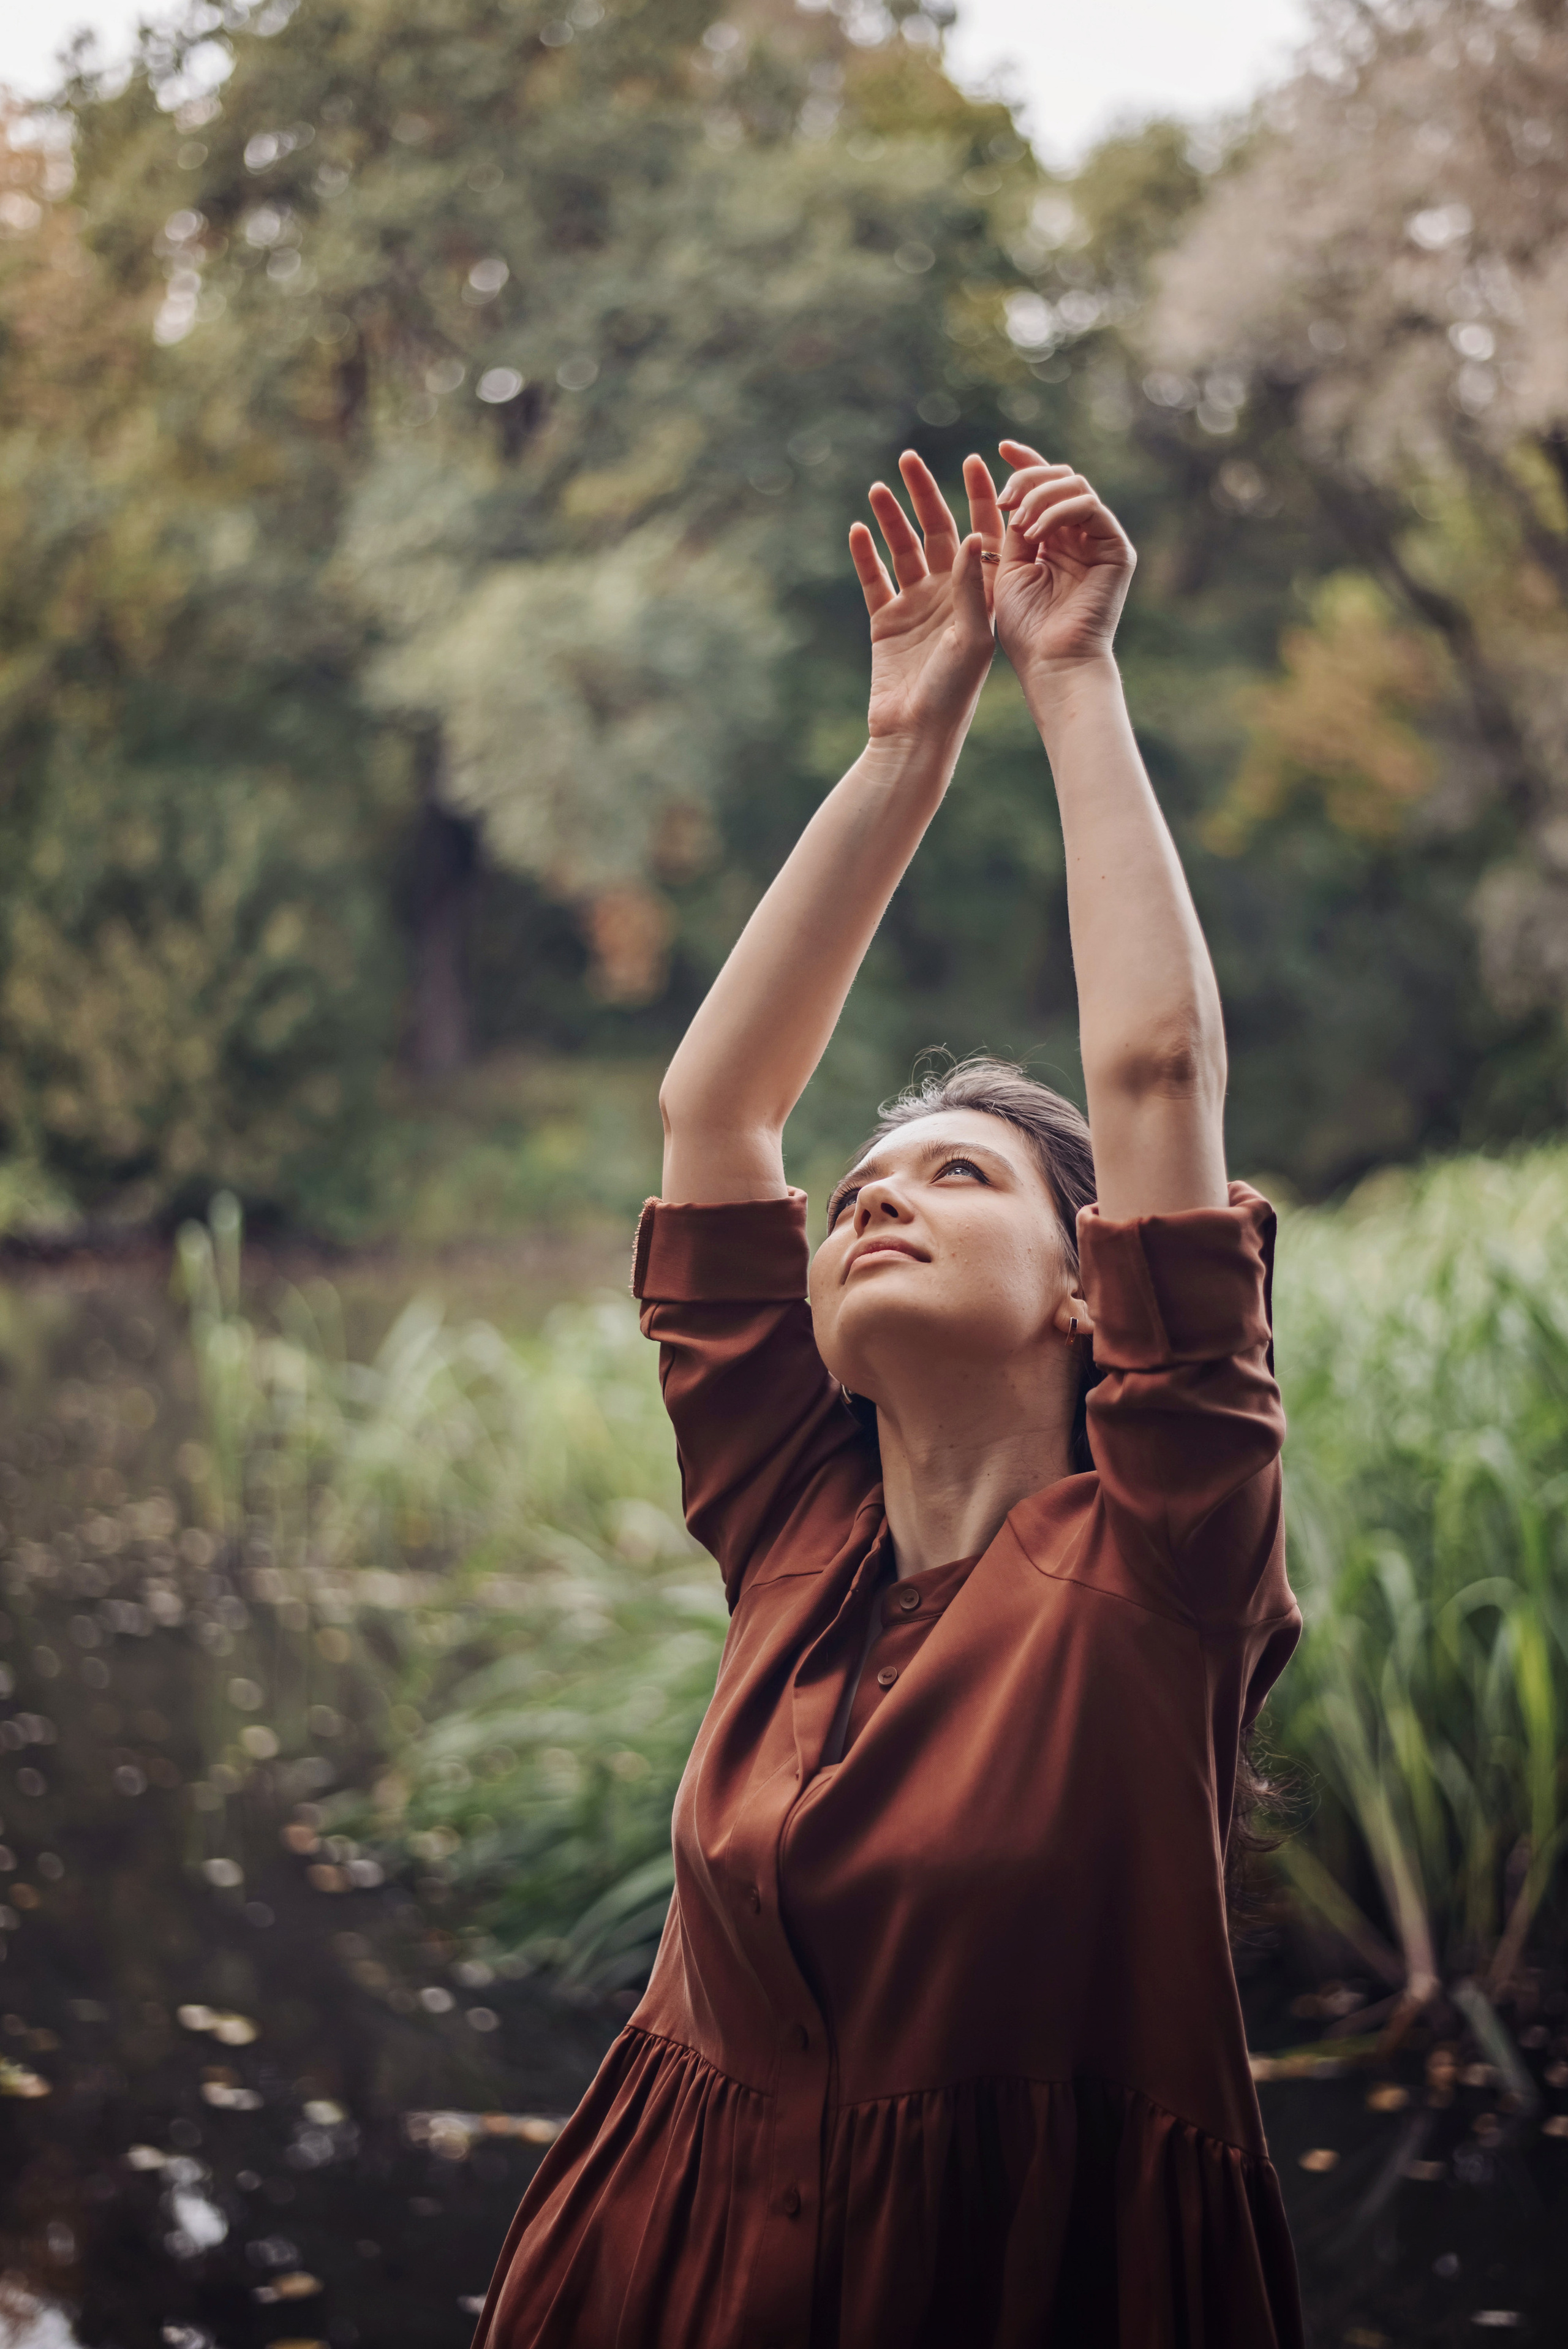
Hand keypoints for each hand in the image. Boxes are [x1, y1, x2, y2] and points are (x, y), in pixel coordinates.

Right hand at [849, 451, 1001, 743]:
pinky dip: (865, 555)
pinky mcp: (885, 621)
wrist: (914, 734)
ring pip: (902, 549)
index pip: (981, 533)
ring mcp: (916, 606)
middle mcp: (949, 595)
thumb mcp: (970, 637)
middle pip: (936, 532)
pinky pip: (873, 579)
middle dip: (923, 495)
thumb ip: (970, 587)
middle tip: (910, 459)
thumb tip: (971, 534)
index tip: (973, 459)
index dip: (979, 497)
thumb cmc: (953, 691)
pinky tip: (858, 529)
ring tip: (879, 488)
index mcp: (979, 595)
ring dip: (891, 519)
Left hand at [989, 441, 1135, 680]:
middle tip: (1005, 500)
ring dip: (1041, 494)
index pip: (1043, 488)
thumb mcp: (1008, 570)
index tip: (999, 448)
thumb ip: (1014, 532)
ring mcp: (1100, 541)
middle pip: (1060, 478)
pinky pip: (1090, 507)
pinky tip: (1036, 531)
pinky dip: (1059, 510)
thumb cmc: (1025, 628)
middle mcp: (1079, 536)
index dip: (1025, 463)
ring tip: (1019, 522)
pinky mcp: (1116, 550)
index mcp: (1053, 539)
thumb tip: (1015, 497)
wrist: (1052, 662)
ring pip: (1075, 485)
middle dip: (1028, 477)